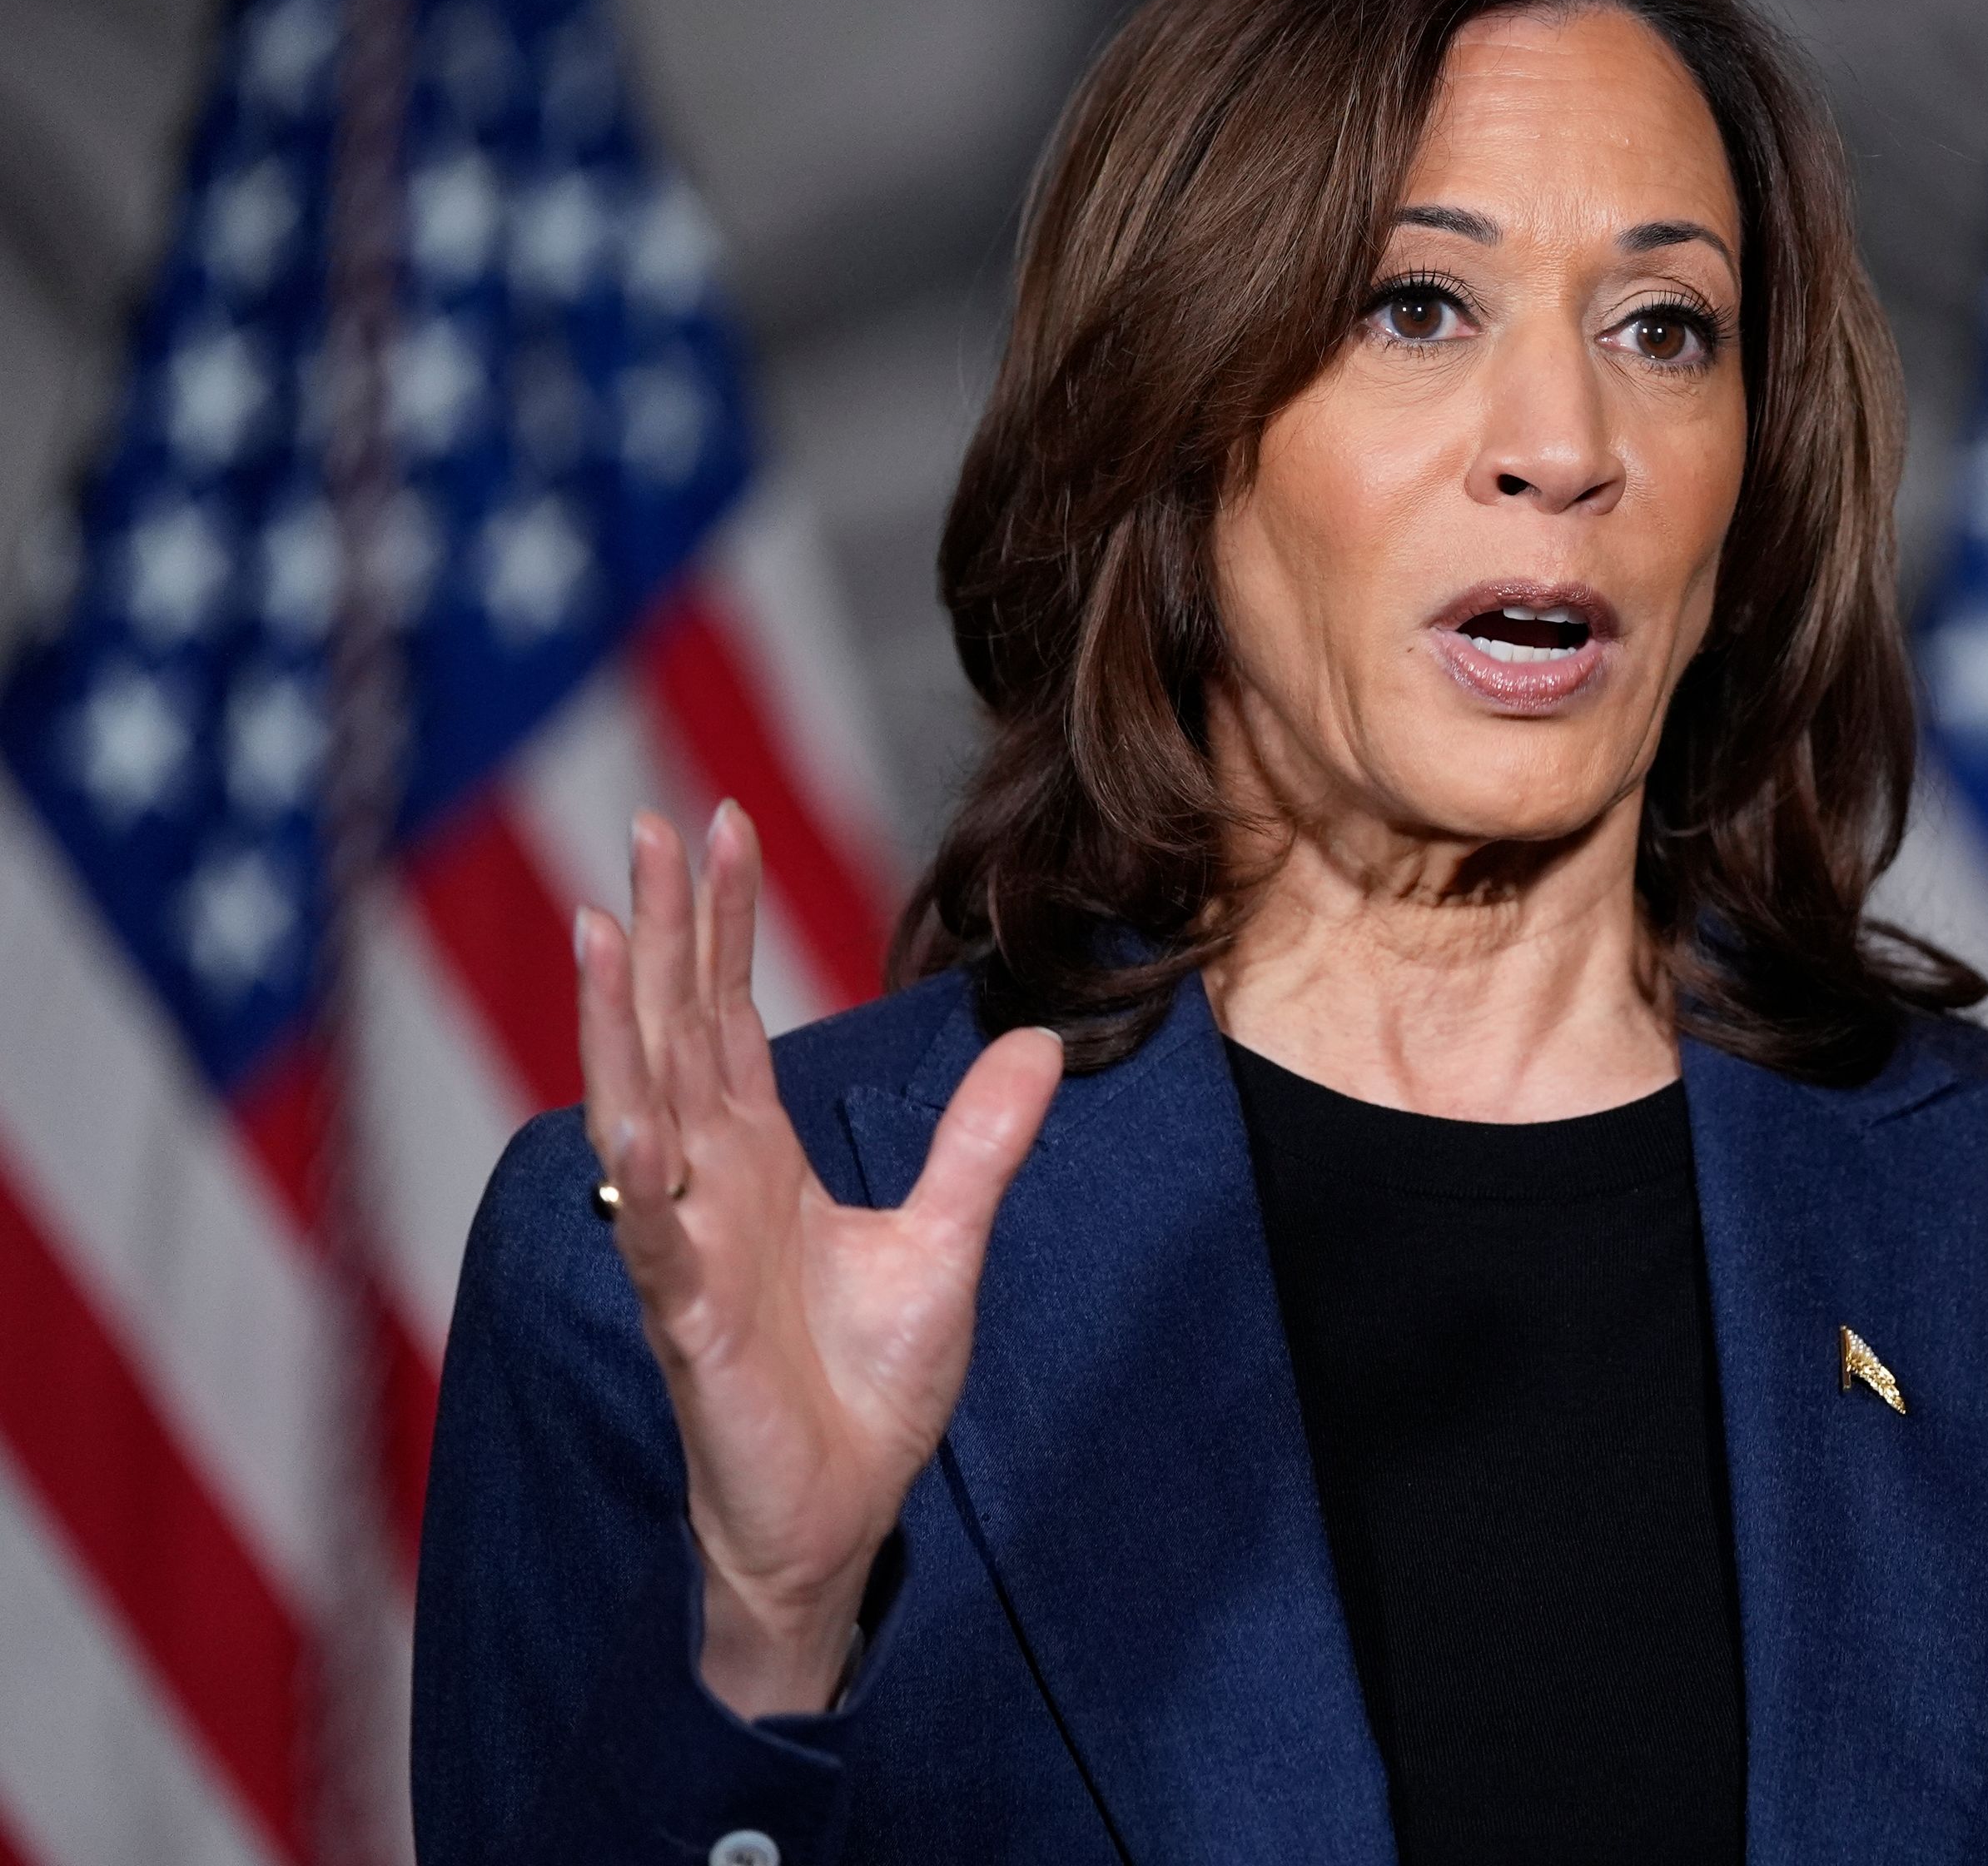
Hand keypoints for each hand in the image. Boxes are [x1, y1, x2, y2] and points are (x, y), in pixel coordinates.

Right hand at [577, 804, 1062, 1715]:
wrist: (842, 1514)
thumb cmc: (865, 1387)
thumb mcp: (946, 1245)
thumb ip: (982, 1145)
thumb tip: (1036, 1043)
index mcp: (756, 1159)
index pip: (725, 1016)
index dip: (717, 924)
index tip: (717, 824)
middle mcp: (706, 1187)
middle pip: (671, 1035)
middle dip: (657, 935)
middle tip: (645, 828)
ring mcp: (687, 1251)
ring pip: (638, 1115)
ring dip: (618, 1027)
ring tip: (601, 933)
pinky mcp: (692, 1326)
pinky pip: (657, 1245)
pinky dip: (645, 1187)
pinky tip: (637, 1128)